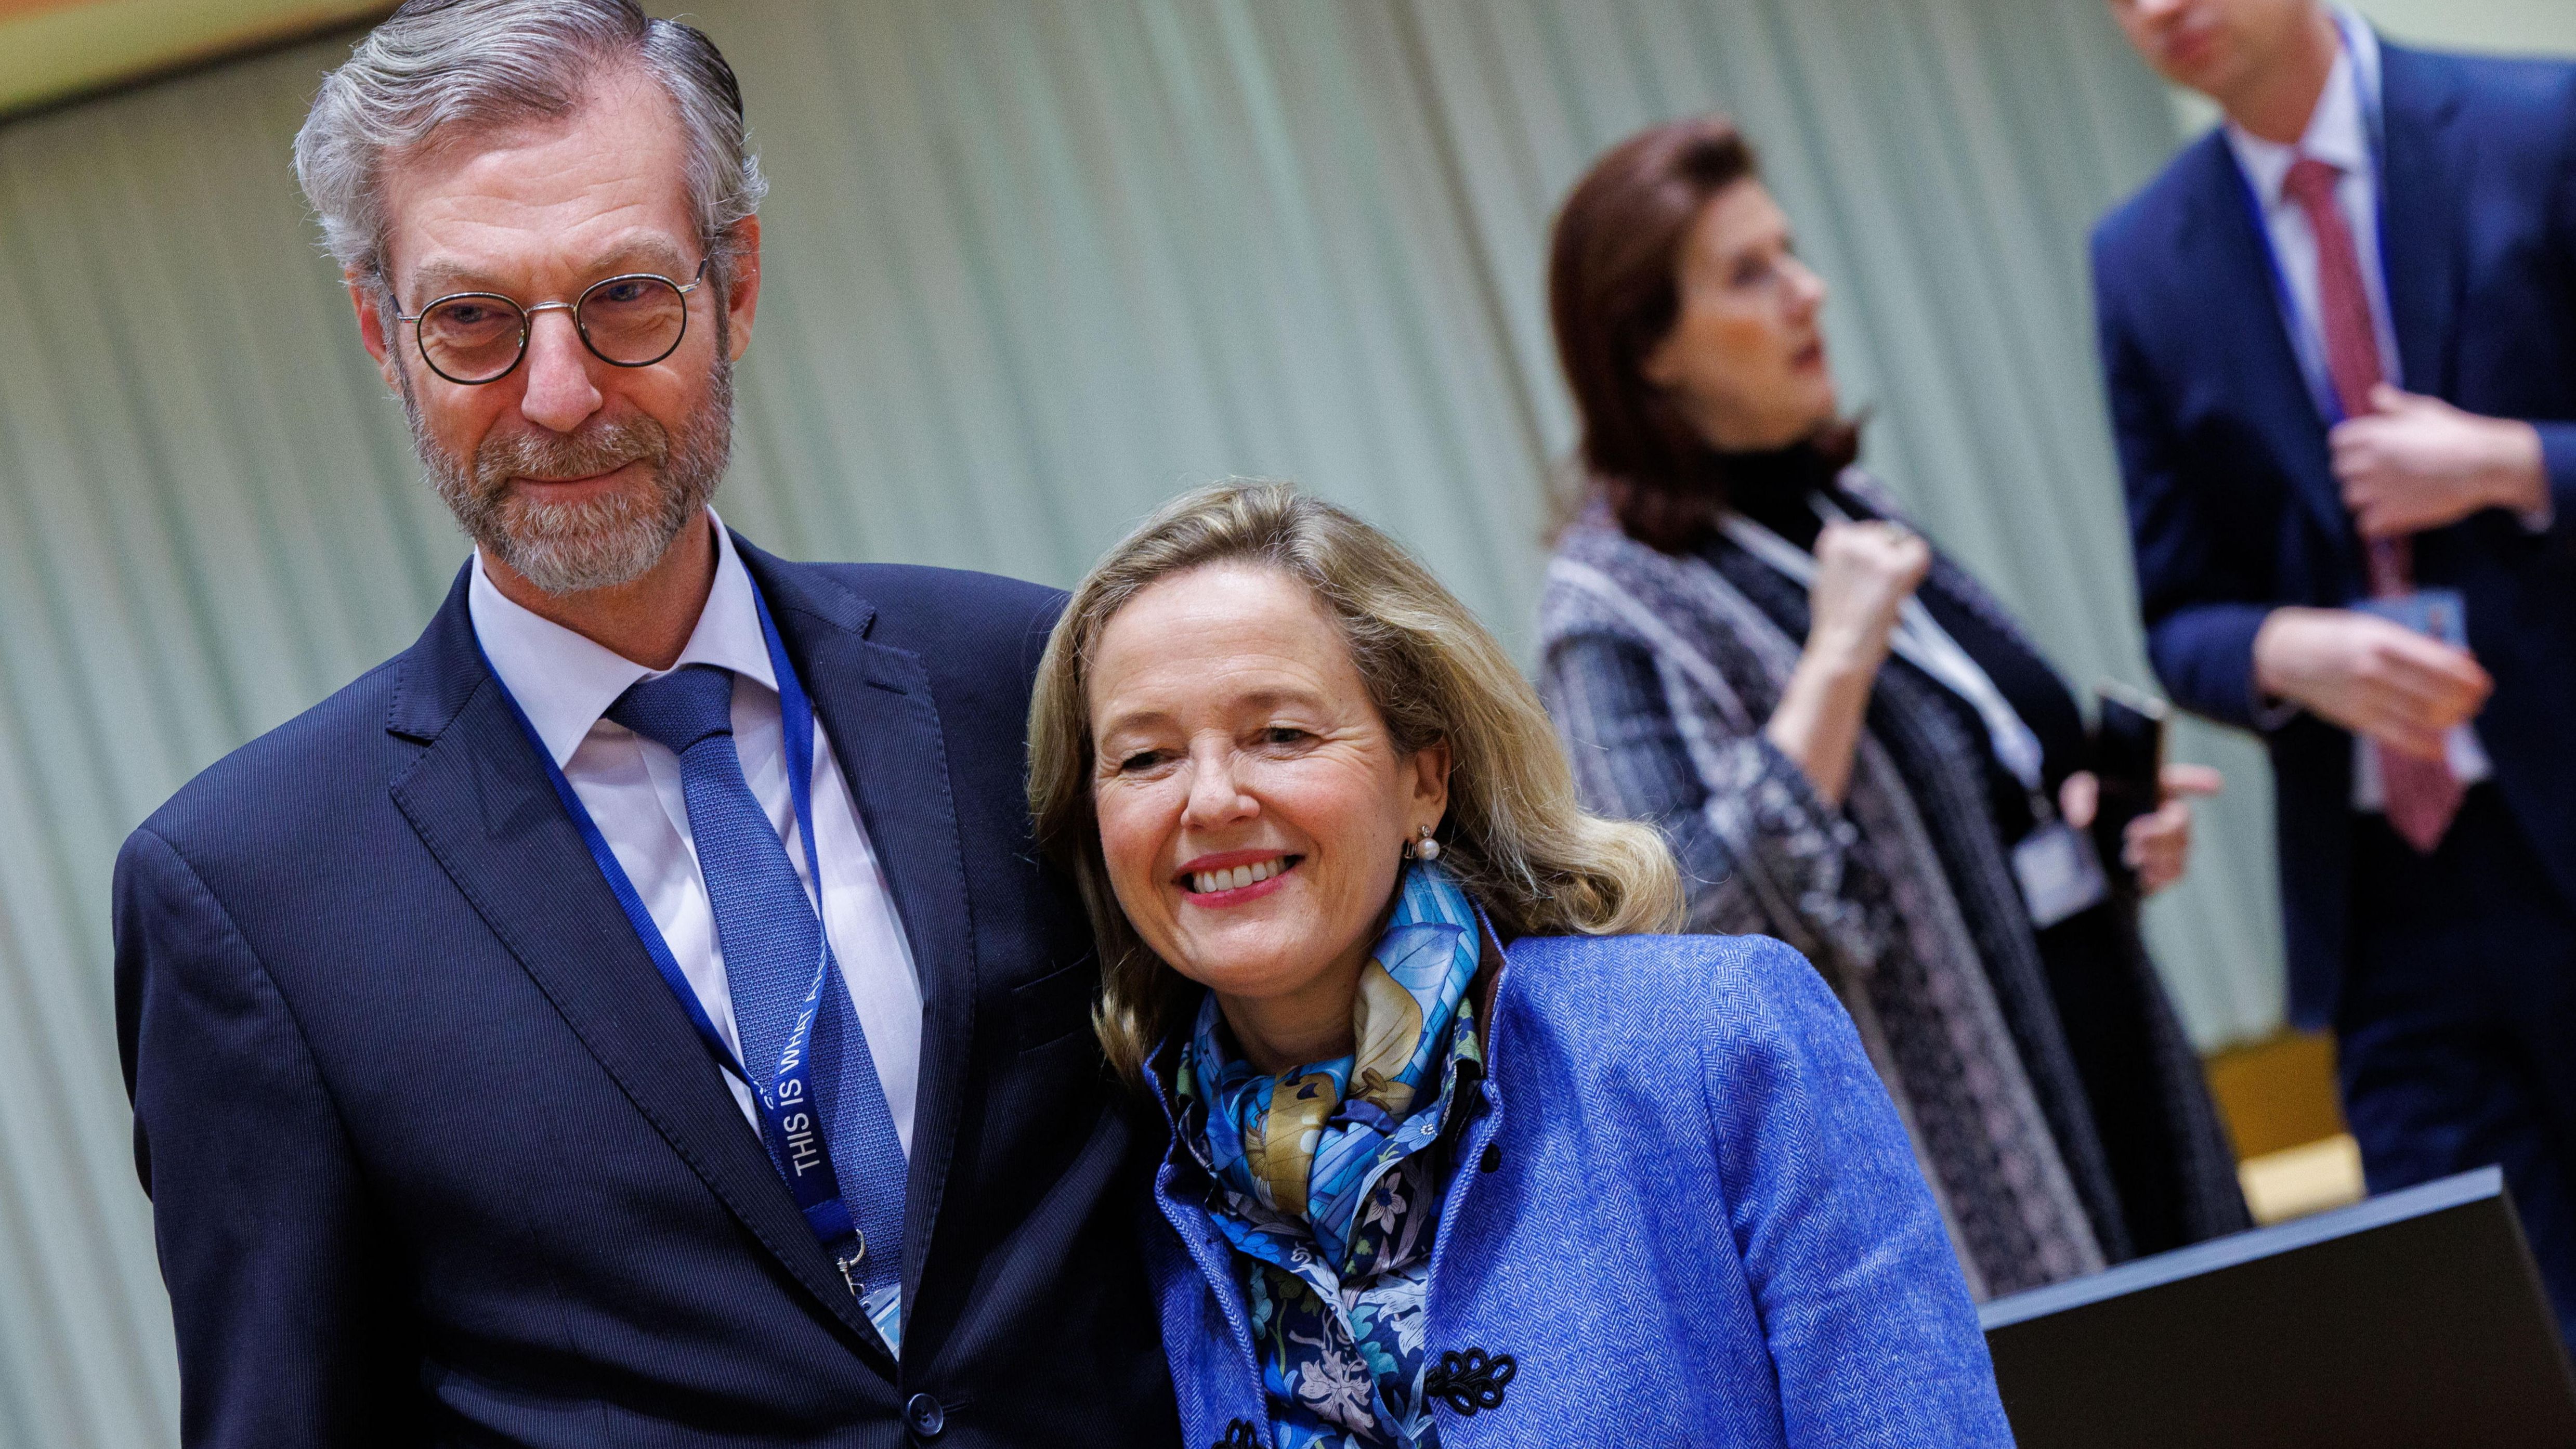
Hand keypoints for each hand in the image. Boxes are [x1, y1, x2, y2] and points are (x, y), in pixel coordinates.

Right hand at [1805, 520, 1931, 673]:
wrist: (1840, 650)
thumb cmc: (1835, 623)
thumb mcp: (1827, 578)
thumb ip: (1838, 553)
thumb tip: (1837, 524)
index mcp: (1833, 538)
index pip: (1866, 531)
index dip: (1872, 556)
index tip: (1863, 581)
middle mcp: (1851, 539)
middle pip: (1887, 534)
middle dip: (1888, 557)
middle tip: (1874, 591)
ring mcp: (1873, 553)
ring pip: (1903, 543)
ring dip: (1900, 565)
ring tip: (1882, 594)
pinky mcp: (1894, 569)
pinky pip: (1918, 552)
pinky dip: (1917, 568)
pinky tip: (1901, 588)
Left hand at [2062, 764, 2223, 897]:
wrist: (2087, 826)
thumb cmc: (2089, 797)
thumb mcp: (2079, 788)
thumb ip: (2079, 796)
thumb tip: (2081, 819)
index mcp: (2155, 784)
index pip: (2181, 779)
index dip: (2198, 781)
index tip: (2215, 784)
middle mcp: (2168, 810)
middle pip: (2180, 823)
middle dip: (2159, 834)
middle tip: (2132, 837)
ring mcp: (2169, 837)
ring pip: (2181, 850)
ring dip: (2160, 857)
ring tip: (2134, 859)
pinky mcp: (2162, 861)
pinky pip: (2176, 872)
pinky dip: (2164, 877)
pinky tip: (2146, 877)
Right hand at [2253, 606, 2491, 758]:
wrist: (2284, 654)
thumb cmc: (2337, 637)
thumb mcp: (2375, 628)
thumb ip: (2417, 644)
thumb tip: (2463, 658)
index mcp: (2383, 640)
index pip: (2441, 664)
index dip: (2468, 678)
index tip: (2483, 685)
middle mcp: (2374, 668)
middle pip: (2437, 694)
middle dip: (2464, 702)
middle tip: (2475, 704)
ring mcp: (2363, 695)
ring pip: (2422, 717)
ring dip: (2448, 721)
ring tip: (2458, 718)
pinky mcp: (2354, 717)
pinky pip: (2397, 737)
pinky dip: (2423, 746)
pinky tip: (2439, 749)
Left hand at [2331, 385, 2546, 537]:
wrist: (2483, 464)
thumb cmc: (2456, 433)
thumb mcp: (2424, 410)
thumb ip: (2394, 404)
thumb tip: (2375, 393)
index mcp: (2373, 435)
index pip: (2338, 441)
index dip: (2349, 445)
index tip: (2363, 449)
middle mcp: (2368, 462)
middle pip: (2340, 470)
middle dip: (2354, 471)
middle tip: (2378, 473)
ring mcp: (2378, 490)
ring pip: (2350, 497)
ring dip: (2363, 497)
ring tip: (2384, 494)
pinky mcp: (2391, 514)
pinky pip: (2365, 524)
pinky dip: (2375, 522)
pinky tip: (2390, 514)